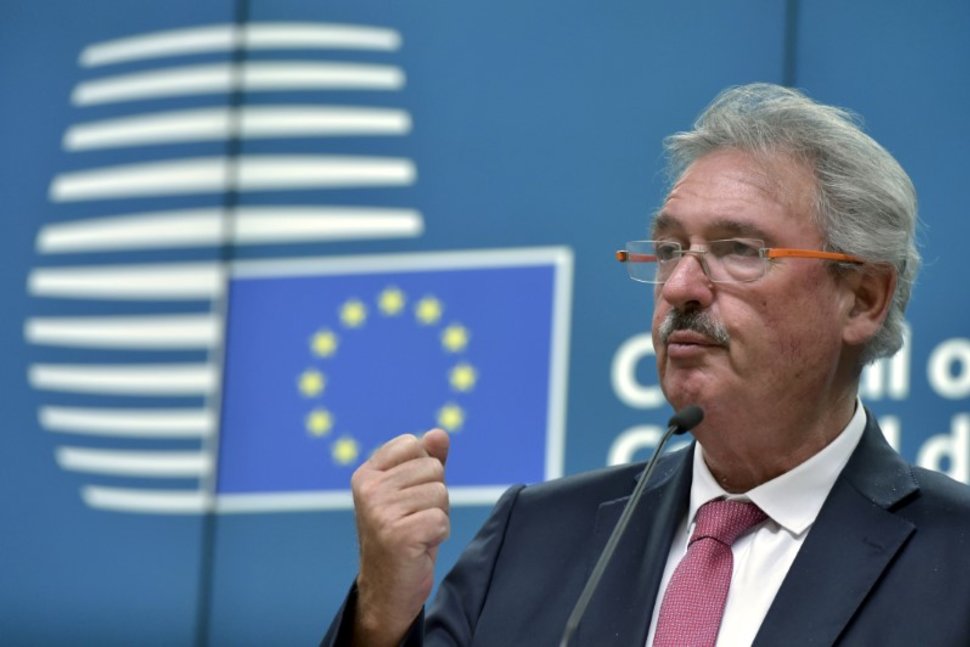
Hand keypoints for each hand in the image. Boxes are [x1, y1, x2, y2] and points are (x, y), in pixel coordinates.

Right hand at [350, 429, 450, 646]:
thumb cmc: (404, 534)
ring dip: (437, 516)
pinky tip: (419, 547)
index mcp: (367, 474)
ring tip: (417, 532)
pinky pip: (441, 519)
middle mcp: (368, 489)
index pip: (414, 445)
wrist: (388, 589)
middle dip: (434, 496)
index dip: (424, 472)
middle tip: (415, 520)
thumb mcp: (414, 492)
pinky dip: (438, 535)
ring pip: (440, 493)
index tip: (409, 497)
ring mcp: (380, 512)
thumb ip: (427, 460)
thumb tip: (440, 433)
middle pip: (433, 469)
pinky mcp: (397, 534)